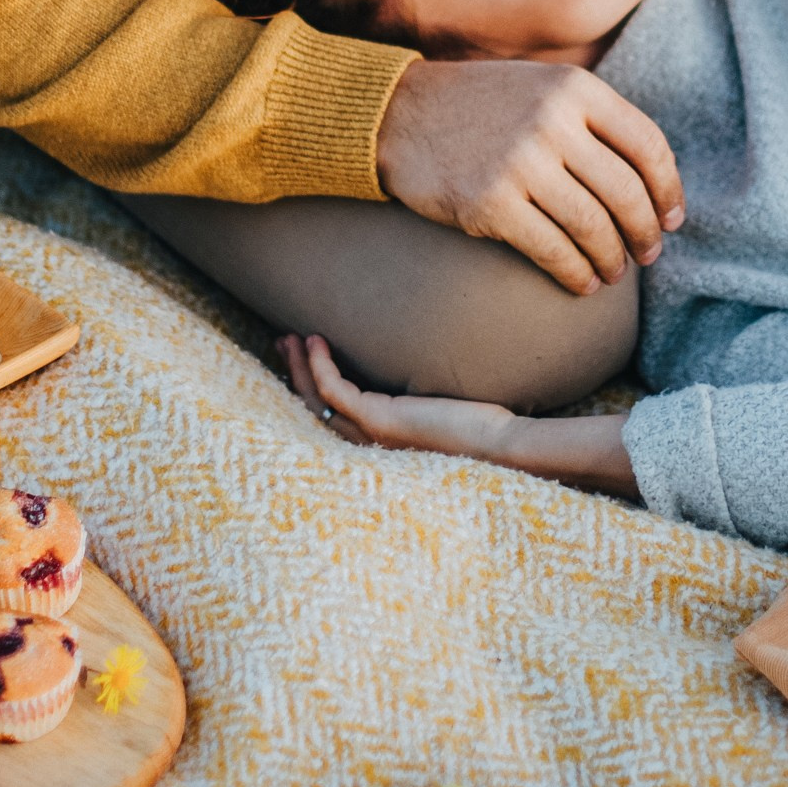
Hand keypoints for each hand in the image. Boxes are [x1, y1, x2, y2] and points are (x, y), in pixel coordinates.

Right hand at [280, 333, 639, 494]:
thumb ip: (427, 398)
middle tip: (282, 344)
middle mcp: (371, 446)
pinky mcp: (380, 422)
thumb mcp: (445, 409)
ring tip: (288, 338)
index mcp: (383, 444)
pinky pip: (335, 391)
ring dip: (299, 367)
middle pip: (315, 411)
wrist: (505, 448)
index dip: (312, 389)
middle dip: (294, 375)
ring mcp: (373, 436)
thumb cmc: (486, 431)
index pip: (335, 419)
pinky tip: (316, 341)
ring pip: (317, 401)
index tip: (303, 358)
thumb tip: (433, 371)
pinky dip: (321, 365)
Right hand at [373, 56, 682, 294]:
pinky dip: (575, 273)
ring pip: (593, 227)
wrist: (397, 114)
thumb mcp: (542, 87)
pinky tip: (580, 282)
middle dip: (645, 232)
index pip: (647, 146)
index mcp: (575, 89)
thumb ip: (593, 118)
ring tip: (613, 272)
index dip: (668, 190)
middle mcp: (553, 121)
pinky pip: (553, 250)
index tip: (671, 218)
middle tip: (648, 254)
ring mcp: (521, 163)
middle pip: (626, 192)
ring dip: (612, 259)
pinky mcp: (490, 204)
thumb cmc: (479, 106)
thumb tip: (650, 180)